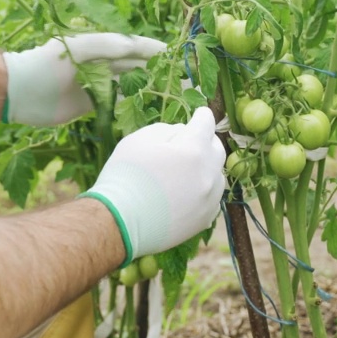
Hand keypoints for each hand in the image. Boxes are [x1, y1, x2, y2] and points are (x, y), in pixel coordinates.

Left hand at [2, 34, 165, 125]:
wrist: (19, 91)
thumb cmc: (46, 64)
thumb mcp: (78, 49)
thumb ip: (109, 46)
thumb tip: (139, 47)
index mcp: (102, 45)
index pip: (138, 47)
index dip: (159, 52)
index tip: (181, 59)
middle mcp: (103, 63)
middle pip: (139, 66)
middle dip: (161, 72)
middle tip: (185, 83)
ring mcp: (99, 83)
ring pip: (131, 85)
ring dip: (151, 89)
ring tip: (174, 97)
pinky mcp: (93, 103)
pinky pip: (119, 103)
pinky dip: (134, 105)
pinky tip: (150, 110)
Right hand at [80, 107, 225, 262]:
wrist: (119, 223)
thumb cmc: (125, 176)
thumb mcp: (140, 139)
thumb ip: (168, 130)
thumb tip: (184, 133)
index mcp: (193, 150)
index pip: (206, 124)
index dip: (201, 116)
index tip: (200, 114)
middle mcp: (208, 174)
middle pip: (216, 149)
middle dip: (206, 141)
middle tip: (191, 142)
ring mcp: (209, 199)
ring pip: (217, 175)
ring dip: (206, 168)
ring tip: (186, 171)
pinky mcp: (205, 220)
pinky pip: (212, 198)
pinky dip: (204, 191)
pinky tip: (187, 193)